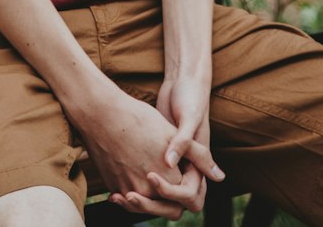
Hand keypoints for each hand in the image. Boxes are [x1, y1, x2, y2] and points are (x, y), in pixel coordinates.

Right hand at [75, 88, 201, 219]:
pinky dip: (131, 193)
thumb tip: (220, 177)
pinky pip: (127, 199)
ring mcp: (128, 190)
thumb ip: (198, 156)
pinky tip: (132, 177)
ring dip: (150, 197)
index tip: (182, 171)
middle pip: (168, 208)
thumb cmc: (140, 119)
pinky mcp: (113, 186)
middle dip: (171, 197)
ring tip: (152, 177)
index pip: (188, 199)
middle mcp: (148, 191)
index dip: (189, 186)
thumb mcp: (173, 134)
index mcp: (168, 179)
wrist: (102, 113)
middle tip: (169, 179)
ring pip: (146, 205)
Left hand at [124, 72, 222, 216]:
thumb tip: (183, 167)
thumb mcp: (187, 121)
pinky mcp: (153, 157)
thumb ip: (186, 144)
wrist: (181, 82)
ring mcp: (167, 164)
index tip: (150, 178)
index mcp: (195, 164)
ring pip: (154, 198)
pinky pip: (143, 184)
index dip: (169, 192)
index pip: (188, 196)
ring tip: (119, 195)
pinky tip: (115, 188)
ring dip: (138, 202)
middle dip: (150, 204)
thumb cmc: (188, 99)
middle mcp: (182, 169)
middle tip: (130, 195)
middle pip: (170, 204)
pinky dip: (130, 191)